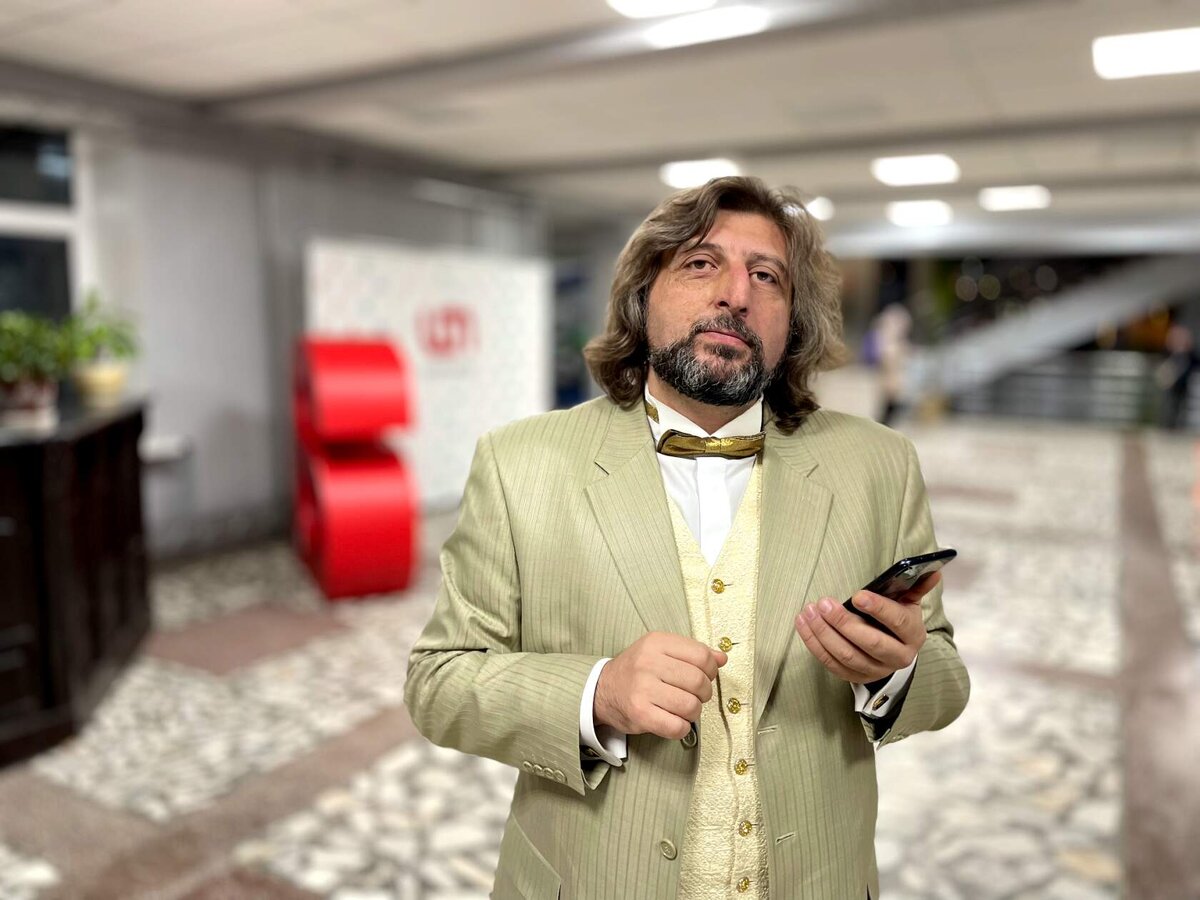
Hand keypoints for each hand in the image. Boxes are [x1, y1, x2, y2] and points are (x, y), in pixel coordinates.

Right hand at [594, 632, 727, 739]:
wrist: (603, 690)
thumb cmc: (637, 671)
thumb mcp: (661, 651)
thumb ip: (692, 653)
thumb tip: (722, 658)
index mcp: (656, 642)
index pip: (701, 655)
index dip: (711, 670)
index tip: (705, 676)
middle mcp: (647, 662)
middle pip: (698, 681)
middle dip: (704, 693)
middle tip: (695, 695)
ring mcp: (642, 689)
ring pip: (690, 706)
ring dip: (693, 712)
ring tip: (683, 709)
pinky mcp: (639, 713)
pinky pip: (676, 726)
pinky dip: (681, 728)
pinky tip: (674, 721)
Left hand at [793, 572, 939, 683]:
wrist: (894, 652)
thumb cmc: (898, 621)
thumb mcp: (909, 603)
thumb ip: (916, 586)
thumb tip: (933, 571)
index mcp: (913, 635)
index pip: (897, 622)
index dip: (878, 608)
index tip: (857, 595)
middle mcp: (898, 657)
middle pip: (869, 643)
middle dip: (844, 622)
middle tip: (823, 603)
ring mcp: (875, 670)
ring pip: (847, 655)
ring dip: (824, 633)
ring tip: (809, 611)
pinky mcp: (855, 677)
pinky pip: (830, 663)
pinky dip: (814, 643)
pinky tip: (803, 624)